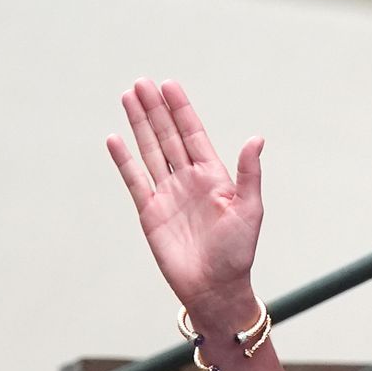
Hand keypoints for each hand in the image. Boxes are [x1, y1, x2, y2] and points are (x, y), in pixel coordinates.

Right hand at [106, 78, 263, 322]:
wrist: (214, 288)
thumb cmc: (238, 252)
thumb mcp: (250, 210)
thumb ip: (249, 174)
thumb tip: (256, 138)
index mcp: (213, 176)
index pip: (193, 134)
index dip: (181, 109)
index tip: (169, 85)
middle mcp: (188, 180)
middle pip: (168, 136)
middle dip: (155, 109)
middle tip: (141, 82)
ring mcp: (167, 195)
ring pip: (150, 151)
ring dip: (139, 125)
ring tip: (128, 97)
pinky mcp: (149, 212)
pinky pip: (134, 180)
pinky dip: (124, 160)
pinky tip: (115, 139)